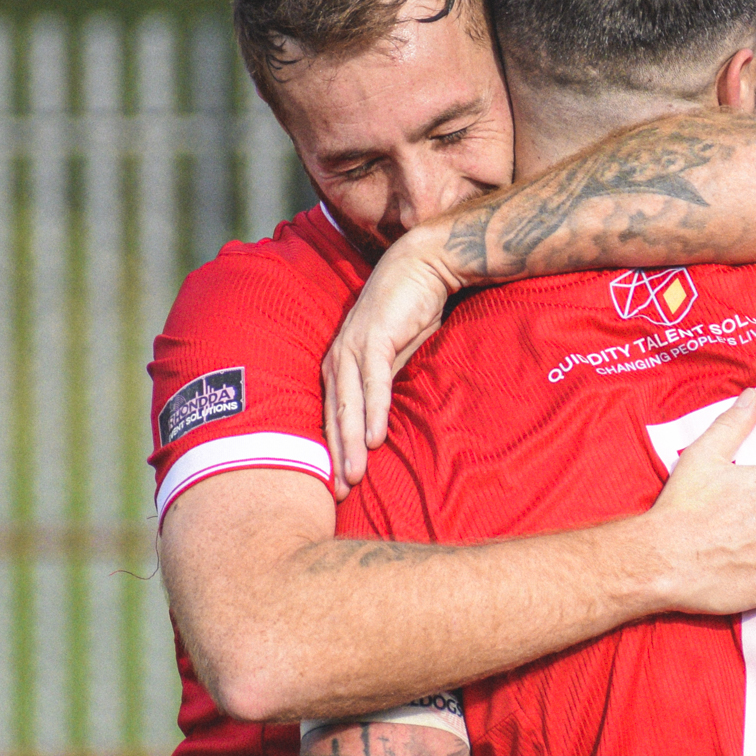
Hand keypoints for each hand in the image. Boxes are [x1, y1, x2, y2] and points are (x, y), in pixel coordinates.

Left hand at [326, 228, 460, 493]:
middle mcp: (339, 355)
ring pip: (348, 403)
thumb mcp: (396, 354)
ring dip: (350, 442)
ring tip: (354, 476)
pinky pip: (374, 383)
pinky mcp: (376, 337)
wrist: (425, 263)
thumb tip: (380, 416)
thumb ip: (384, 381)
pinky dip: (372, 411)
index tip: (335, 482)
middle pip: (333, 414)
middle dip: (335, 455)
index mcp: (341, 361)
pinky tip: (374, 438)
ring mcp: (355, 346)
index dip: (332, 448)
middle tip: (337, 493)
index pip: (331, 412)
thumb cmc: (411, 308)